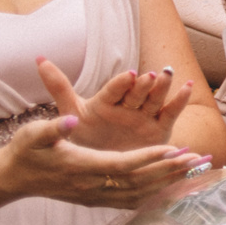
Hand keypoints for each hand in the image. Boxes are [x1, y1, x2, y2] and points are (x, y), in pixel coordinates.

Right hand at [0, 116, 198, 210]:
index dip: (150, 157)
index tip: (176, 149)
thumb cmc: (26, 151)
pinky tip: (172, 186)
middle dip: (170, 170)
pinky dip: (153, 194)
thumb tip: (70, 119)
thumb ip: (53, 128)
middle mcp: (90, 185)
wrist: (14, 178)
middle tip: (198, 158)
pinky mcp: (94, 200)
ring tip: (194, 170)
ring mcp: (93, 196)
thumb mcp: (34, 134)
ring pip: (137, 194)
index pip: (122, 164)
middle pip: (137, 181)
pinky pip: (129, 201)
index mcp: (80, 166)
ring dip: (167, 182)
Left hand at [41, 59, 191, 153]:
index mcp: (105, 103)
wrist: (102, 166)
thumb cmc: (85, 137)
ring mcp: (144, 116)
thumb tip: (39, 58)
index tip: (129, 75)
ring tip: (169, 75)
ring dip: (163, 87)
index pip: (114, 91)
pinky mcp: (159, 128)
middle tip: (151, 75)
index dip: (122, 84)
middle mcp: (127, 107)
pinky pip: (170, 112)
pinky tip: (187, 87)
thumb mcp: (71, 112)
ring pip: (155, 99)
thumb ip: (59, 86)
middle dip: (145, 84)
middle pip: (137, 93)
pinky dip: (179, 100)